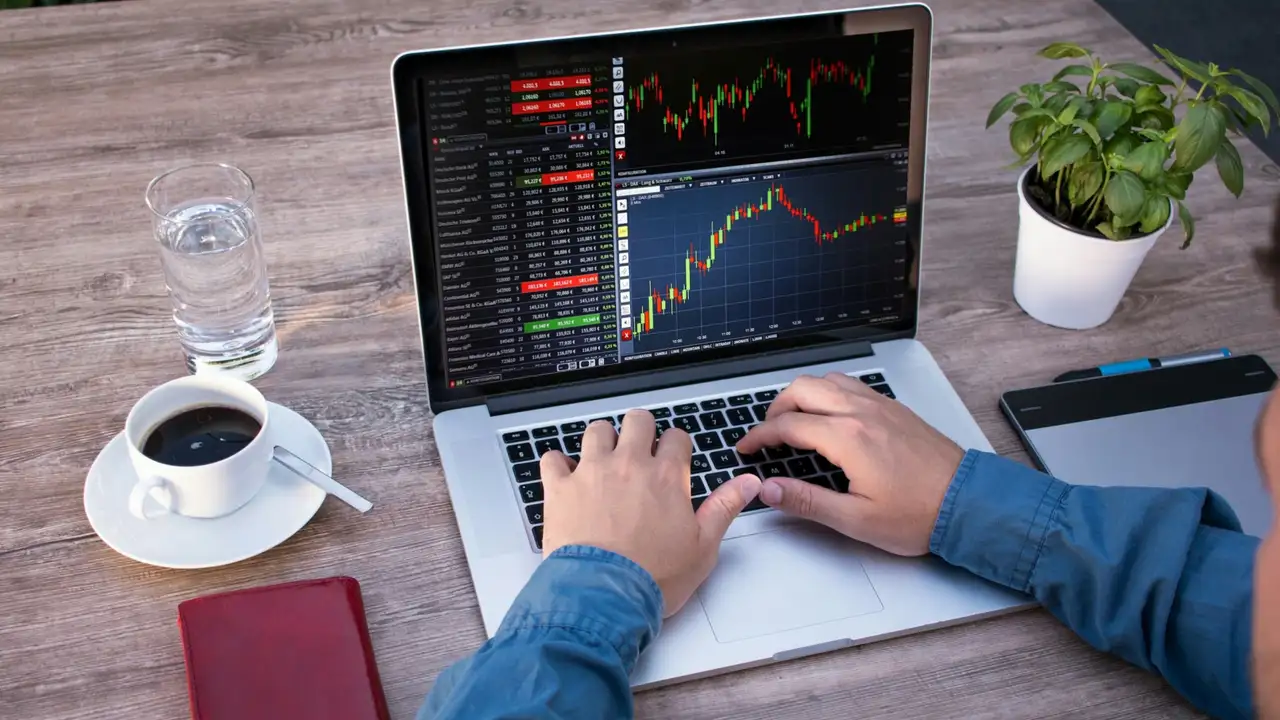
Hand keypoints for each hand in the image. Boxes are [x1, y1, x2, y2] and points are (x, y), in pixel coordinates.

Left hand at [540, 410, 762, 616]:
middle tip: (639, 451)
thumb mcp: (703, 547)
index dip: (676, 447)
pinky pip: (553, 459)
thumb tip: (748, 483)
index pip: (676, 438)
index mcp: (666, 476)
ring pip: (597, 430)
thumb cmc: (654, 576)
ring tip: (604, 459)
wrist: (604, 595)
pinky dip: (559, 464)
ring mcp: (592, 472)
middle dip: (641, 431)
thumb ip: (724, 507)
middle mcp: (629, 465)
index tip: (672, 461)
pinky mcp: (561, 489)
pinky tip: (566, 475)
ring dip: (603, 440)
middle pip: (637, 421)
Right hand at [736, 373, 963, 555]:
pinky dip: (829, 393)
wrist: (968, 503)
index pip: (788, 425)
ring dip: (803, 395)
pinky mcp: (894, 409)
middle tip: (767, 433)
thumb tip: (770, 490)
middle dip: (776, 408)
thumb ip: (807, 501)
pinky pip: (852, 386)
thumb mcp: (855, 519)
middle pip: (802, 389)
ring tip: (794, 421)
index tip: (747, 447)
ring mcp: (880, 406)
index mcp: (848, 438)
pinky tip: (830, 416)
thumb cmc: (919, 514)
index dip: (759, 436)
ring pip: (828, 381)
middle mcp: (862, 413)